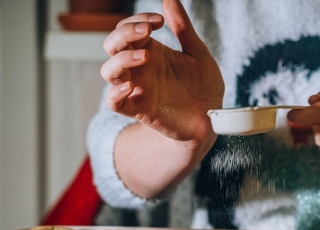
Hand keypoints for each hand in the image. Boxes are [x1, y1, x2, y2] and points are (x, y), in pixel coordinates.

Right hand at [100, 0, 223, 142]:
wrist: (211, 119)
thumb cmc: (203, 86)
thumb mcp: (198, 53)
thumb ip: (184, 29)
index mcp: (150, 50)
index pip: (128, 29)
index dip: (137, 20)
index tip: (160, 21)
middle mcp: (139, 68)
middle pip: (112, 45)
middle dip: (124, 34)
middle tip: (147, 32)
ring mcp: (137, 88)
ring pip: (109, 71)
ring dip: (122, 59)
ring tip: (146, 56)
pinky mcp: (139, 109)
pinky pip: (113, 102)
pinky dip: (115, 93)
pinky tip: (132, 86)